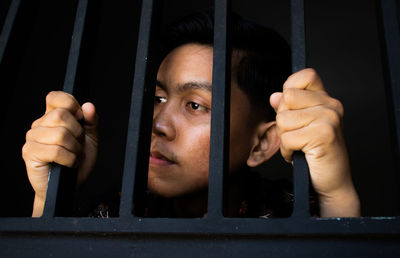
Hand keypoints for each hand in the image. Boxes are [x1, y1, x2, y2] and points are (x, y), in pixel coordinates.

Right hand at [22, 91, 97, 216]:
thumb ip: (91, 122)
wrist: (71, 187)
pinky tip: (68, 163)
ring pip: (60, 133)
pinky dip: (69, 159)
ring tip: (73, 156)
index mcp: (52, 117)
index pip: (56, 97)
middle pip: (61, 115)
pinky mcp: (29, 153)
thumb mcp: (90, 139)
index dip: (71, 104)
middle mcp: (40, 124)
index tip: (80, 119)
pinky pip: (55, 150)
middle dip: (77, 132)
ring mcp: (32, 138)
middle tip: (78, 145)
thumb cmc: (78, 162)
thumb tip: (89, 106)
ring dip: (74, 148)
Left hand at [270, 68, 359, 216]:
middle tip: (297, 135)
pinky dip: (287, 151)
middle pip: (287, 98)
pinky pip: (287, 138)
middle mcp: (331, 105)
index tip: (293, 109)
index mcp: (326, 100)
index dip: (290, 89)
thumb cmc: (317, 154)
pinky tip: (300, 154)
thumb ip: (289, 108)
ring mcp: (329, 119)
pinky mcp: (324, 135)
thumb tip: (274, 96)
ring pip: (283, 119)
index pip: (305, 76)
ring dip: (284, 138)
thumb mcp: (301, 126)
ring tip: (299, 146)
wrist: (332, 182)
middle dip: (283, 121)